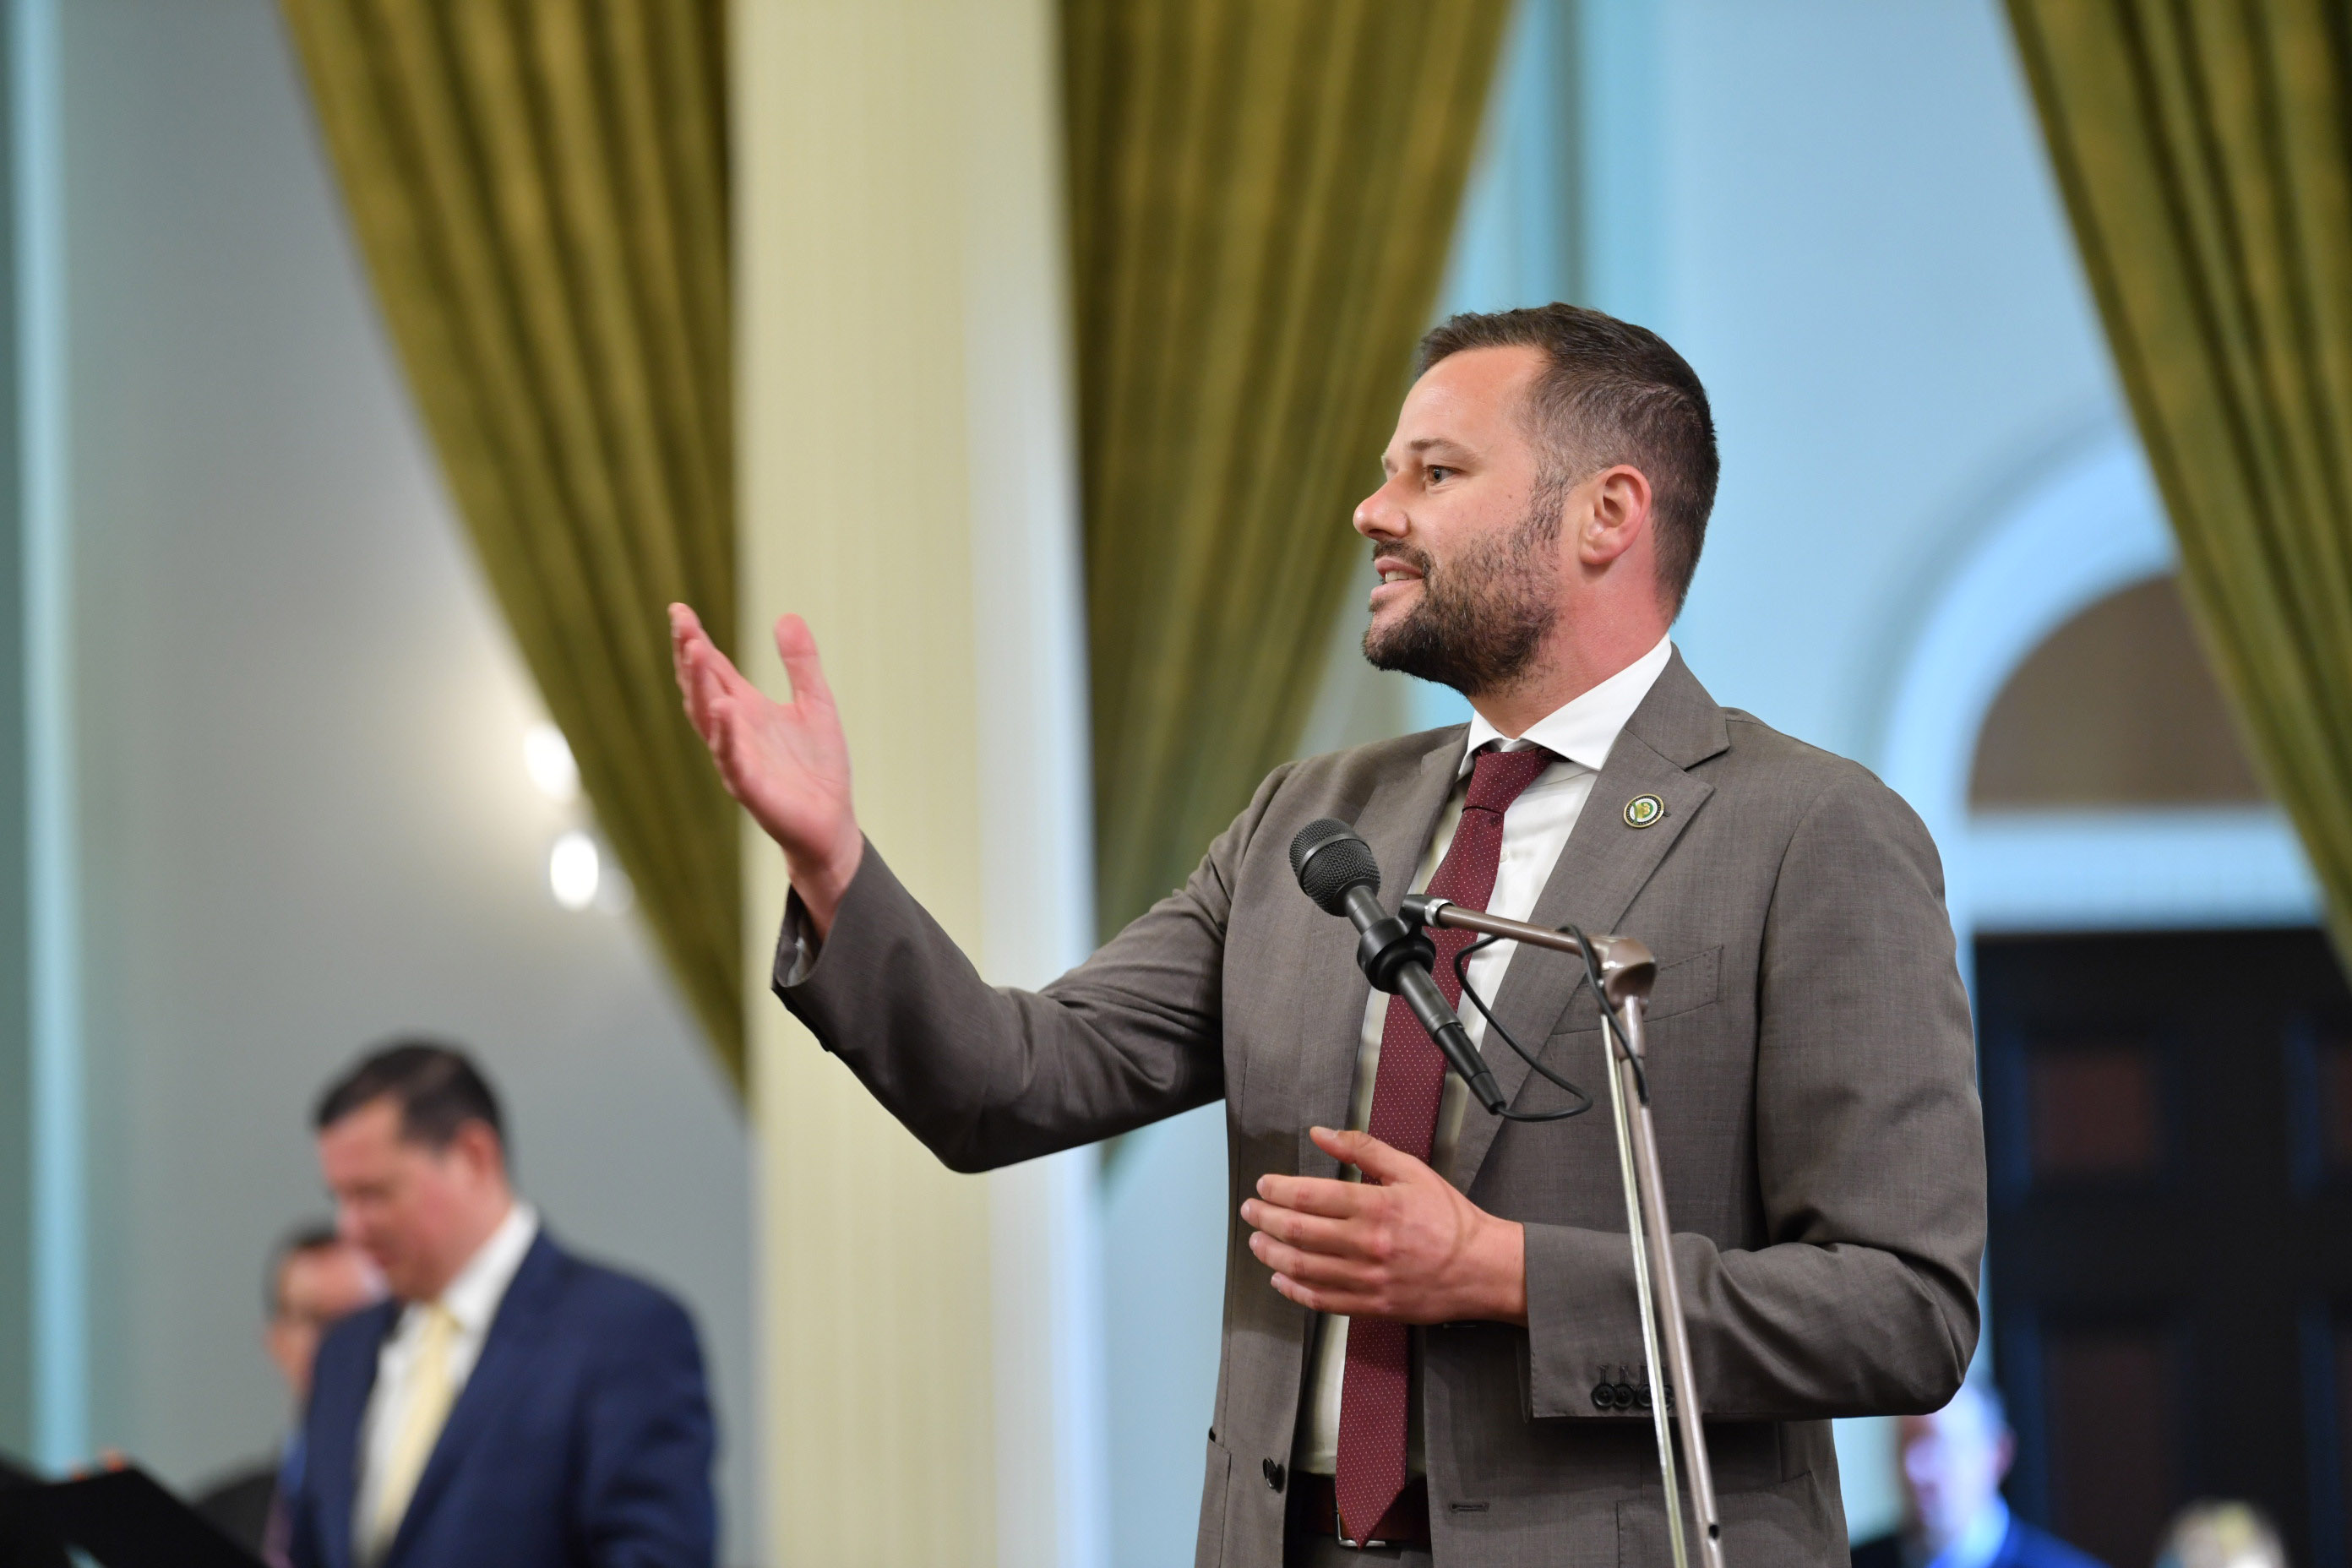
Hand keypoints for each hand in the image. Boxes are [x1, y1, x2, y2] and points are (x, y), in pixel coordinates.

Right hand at [670, 604, 862, 933]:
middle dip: (690, 658)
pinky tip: (724, 711)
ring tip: (695, 652)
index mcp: (746, 709)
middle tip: (682, 625)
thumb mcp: (816, 703)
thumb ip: (801, 663)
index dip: (695, 640)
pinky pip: (732, 761)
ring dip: (701, 687)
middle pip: (702, 689)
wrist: (831, 823)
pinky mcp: (751, 789)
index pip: (713, 669)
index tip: (679, 609)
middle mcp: (734, 731)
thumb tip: (787, 615)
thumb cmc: (817, 767)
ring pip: (709, 720)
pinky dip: (726, 736)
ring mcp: (737, 759)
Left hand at [1241, 1126, 1526, 1324]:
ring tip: (1257, 1242)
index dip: (1277, 1190)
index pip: (1309, 1196)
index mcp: (1376, 1205)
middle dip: (1264, 1219)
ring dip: (1271, 1254)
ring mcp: (1367, 1278)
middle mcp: (1367, 1243)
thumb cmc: (1450, 1220)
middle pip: (1297, 1231)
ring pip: (1303, 1267)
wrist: (1482, 1268)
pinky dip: (1295, 1291)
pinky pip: (1322, 1301)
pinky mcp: (1372, 1305)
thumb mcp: (1411, 1170)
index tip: (1264, 1186)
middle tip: (1250, 1211)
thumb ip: (1364, 1149)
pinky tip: (1281, 1279)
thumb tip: (1323, 1134)